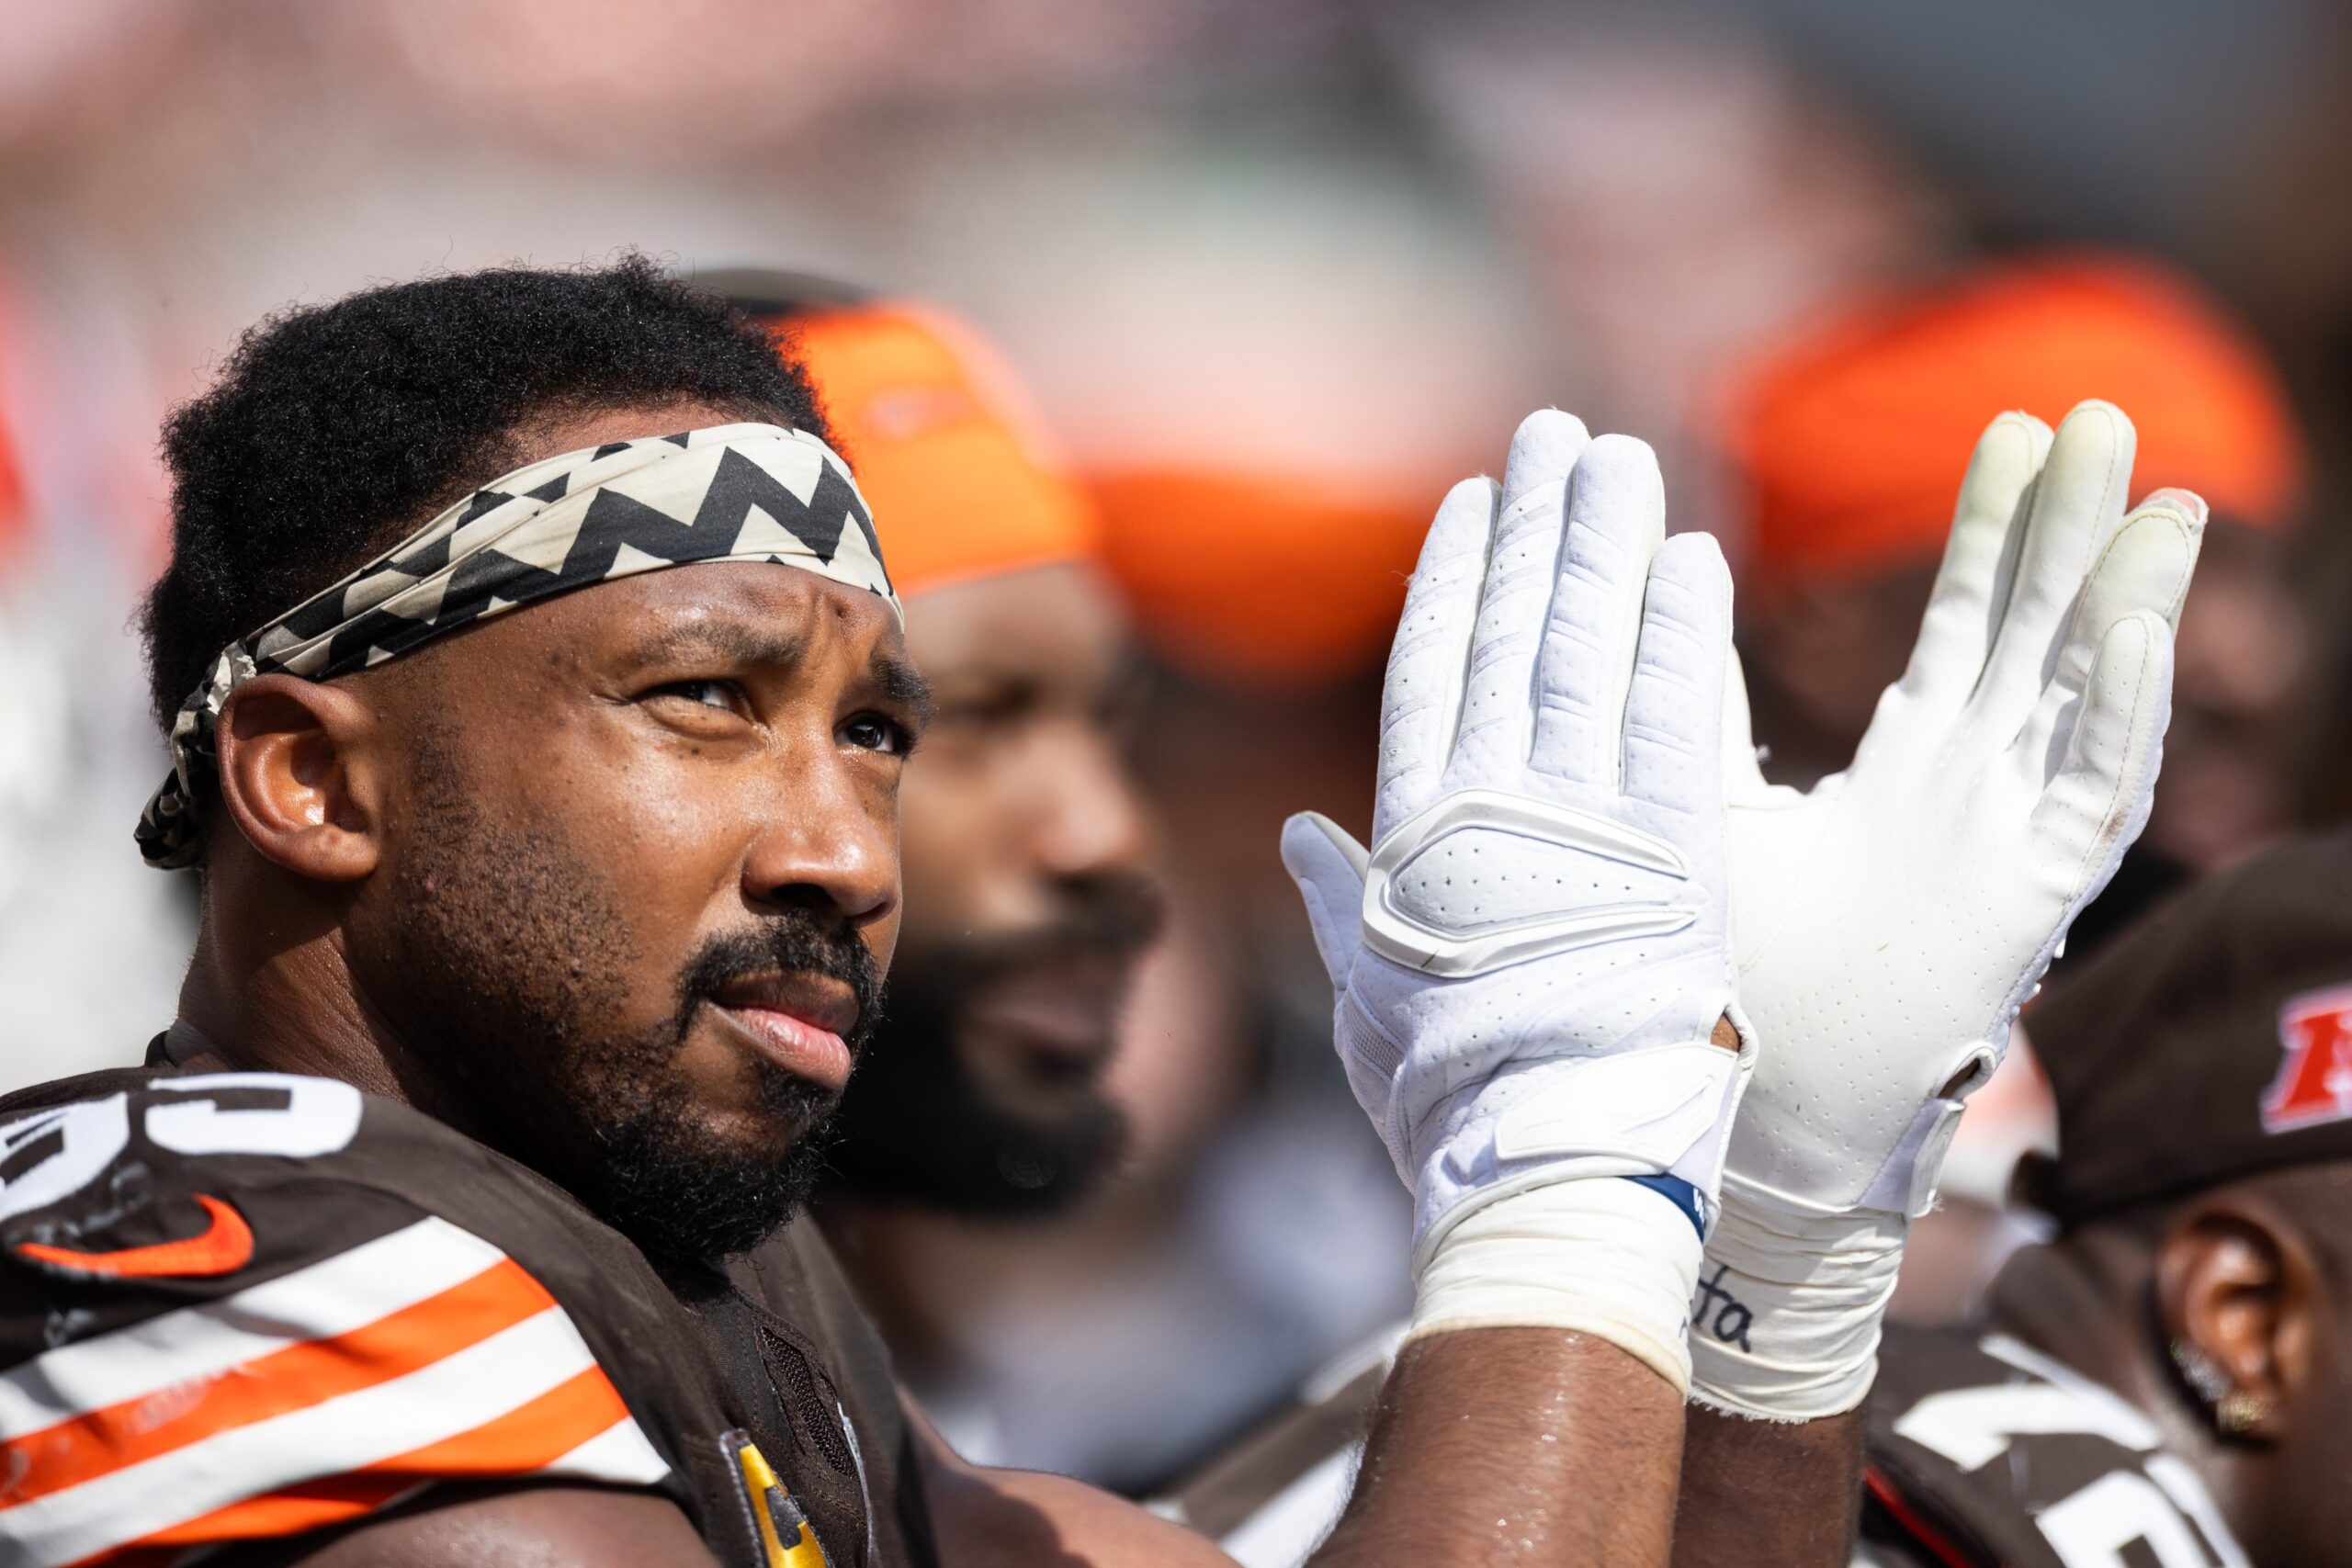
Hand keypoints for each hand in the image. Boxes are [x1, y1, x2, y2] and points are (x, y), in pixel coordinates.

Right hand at [1282, 410, 1751, 1264]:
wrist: (1554, 1167)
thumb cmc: (1449, 1094)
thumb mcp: (1369, 997)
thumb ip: (1344, 902)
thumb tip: (1301, 837)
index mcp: (1417, 836)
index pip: (1434, 670)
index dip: (1458, 577)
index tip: (1476, 501)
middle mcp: (1498, 808)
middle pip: (1517, 634)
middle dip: (1540, 526)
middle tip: (1558, 434)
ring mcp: (1590, 823)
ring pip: (1593, 651)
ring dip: (1608, 548)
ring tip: (1620, 461)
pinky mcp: (1680, 851)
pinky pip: (1684, 717)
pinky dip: (1685, 634)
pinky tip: (1694, 558)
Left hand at [1692, 401, 2203, 1418]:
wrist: (1729, 1116)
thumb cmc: (1716, 983)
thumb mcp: (1697, 811)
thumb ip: (1687, 709)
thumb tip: (1640, 592)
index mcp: (1906, 773)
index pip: (1963, 627)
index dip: (1990, 534)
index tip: (2005, 428)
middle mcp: (1971, 798)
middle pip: (2036, 638)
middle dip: (2063, 528)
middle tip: (2084, 413)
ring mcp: (2007, 845)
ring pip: (2079, 692)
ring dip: (2113, 585)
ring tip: (2143, 475)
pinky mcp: (2030, 899)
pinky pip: (2097, 786)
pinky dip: (2123, 699)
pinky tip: (2142, 614)